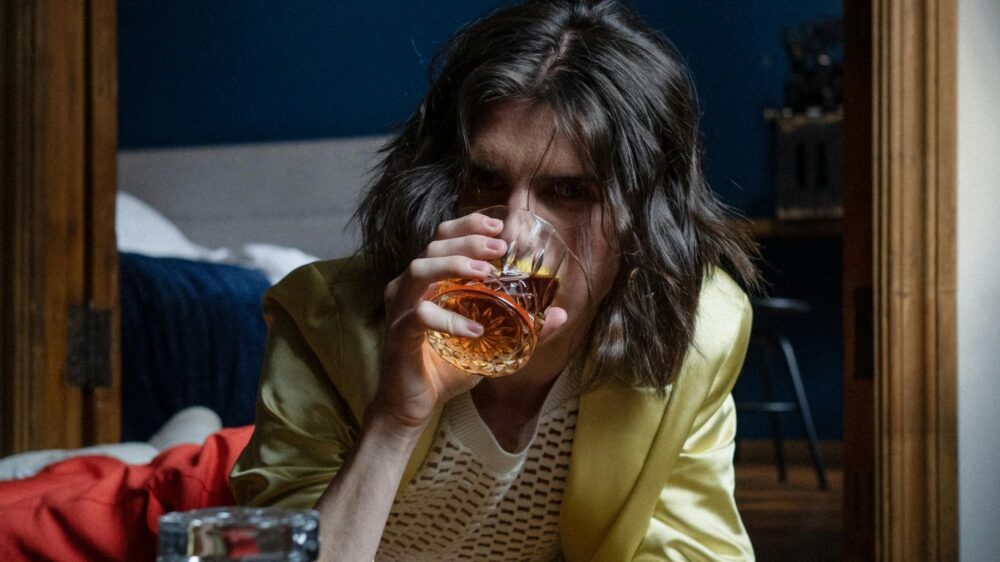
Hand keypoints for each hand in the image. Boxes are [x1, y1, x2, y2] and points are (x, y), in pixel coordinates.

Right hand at [370, 211, 566, 433]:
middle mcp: (410, 288)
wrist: (412, 404)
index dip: (468, 226)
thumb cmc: (445, 367)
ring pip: (419, 270)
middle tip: (499, 248)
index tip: (499, 226)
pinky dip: (448, 319)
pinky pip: (420, 317)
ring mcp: (401, 308)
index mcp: (428, 281)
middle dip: (468, 242)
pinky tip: (475, 329)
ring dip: (453, 266)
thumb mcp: (490, 345)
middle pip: (433, 247)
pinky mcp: (398, 333)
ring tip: (485, 274)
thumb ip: (522, 327)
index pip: (443, 239)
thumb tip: (561, 314)